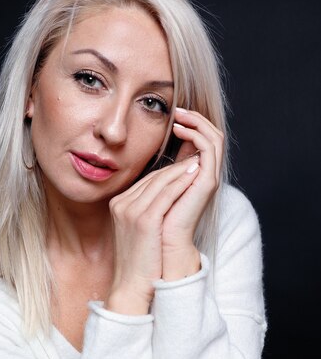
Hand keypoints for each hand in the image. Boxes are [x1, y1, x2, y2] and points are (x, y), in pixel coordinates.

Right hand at [105, 155, 202, 313]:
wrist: (131, 286)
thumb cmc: (140, 262)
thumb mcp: (138, 231)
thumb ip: (147, 211)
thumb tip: (165, 199)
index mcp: (119, 204)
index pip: (147, 180)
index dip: (169, 172)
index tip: (187, 165)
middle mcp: (122, 204)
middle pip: (154, 177)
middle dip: (177, 167)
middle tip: (197, 157)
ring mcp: (130, 210)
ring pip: (161, 182)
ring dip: (182, 170)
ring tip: (200, 161)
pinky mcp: (144, 220)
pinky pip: (166, 194)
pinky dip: (182, 182)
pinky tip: (196, 174)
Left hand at [161, 108, 223, 277]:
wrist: (161, 248)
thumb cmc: (153, 224)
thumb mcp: (153, 191)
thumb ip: (157, 174)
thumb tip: (144, 159)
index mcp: (193, 178)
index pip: (198, 144)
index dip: (188, 127)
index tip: (171, 117)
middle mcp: (204, 177)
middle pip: (209, 137)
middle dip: (195, 120)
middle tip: (178, 110)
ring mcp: (208, 179)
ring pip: (213, 139)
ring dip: (198, 123)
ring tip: (180, 115)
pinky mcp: (207, 182)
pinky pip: (209, 149)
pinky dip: (197, 135)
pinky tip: (180, 129)